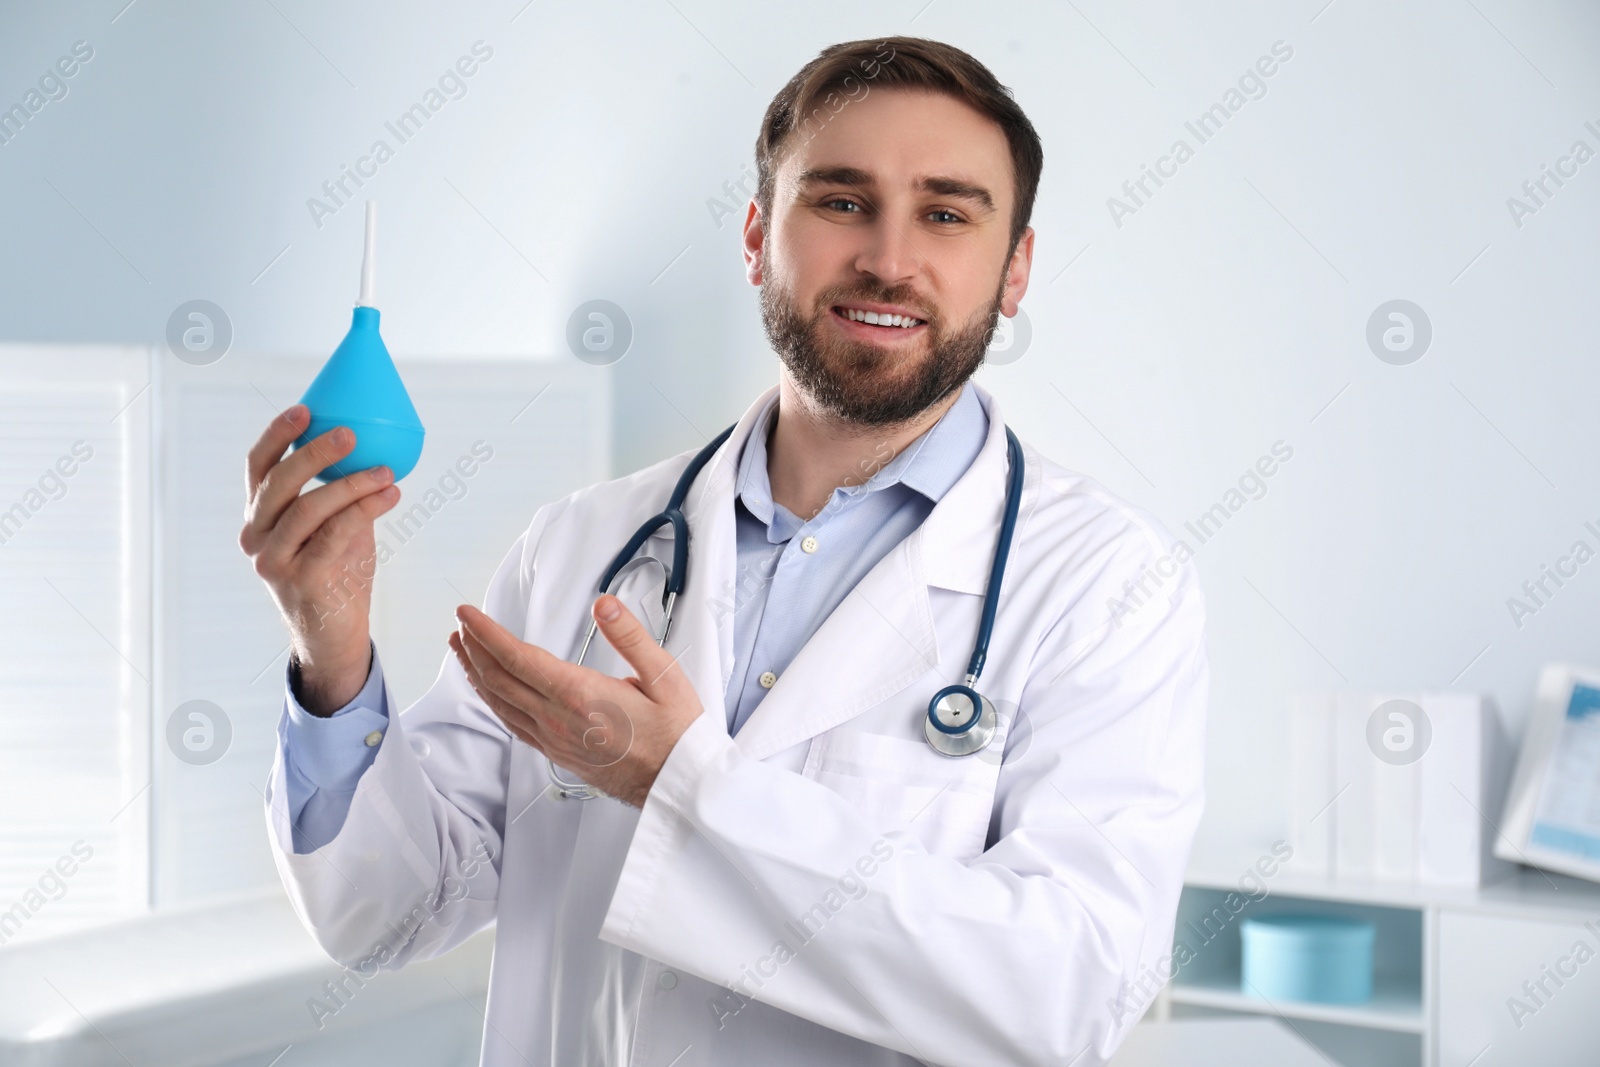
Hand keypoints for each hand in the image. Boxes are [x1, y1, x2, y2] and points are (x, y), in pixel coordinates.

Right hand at [238, 404, 400, 714]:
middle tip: (351, 434)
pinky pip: (334, 536)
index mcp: (258, 518)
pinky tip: (389, 495)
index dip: (277, 435)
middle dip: (315, 452)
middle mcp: (257, 538)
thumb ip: (340, 496)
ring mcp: (275, 562)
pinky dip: (364, 511)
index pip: (258, 468)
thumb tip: (374, 450)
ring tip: (385, 471)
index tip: (305, 409)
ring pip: (309, 509)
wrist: (334, 636)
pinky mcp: (302, 582)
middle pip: (279, 483)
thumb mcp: (333, 528)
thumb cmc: (336, 575)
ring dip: (351, 484)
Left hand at [448, 594, 704, 808]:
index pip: (518, 658)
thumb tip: (604, 605)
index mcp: (581, 694)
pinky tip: (491, 692)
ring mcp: (555, 739)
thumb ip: (630, 637)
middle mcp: (559, 719)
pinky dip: (493, 701)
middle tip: (461, 623)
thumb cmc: (675, 733)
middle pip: (499, 679)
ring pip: (500, 703)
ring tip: (462, 651)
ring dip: (476, 673)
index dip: (487, 633)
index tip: (469, 613)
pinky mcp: (558, 752)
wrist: (677, 784)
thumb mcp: (664, 676)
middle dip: (474, 648)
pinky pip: (513, 724)